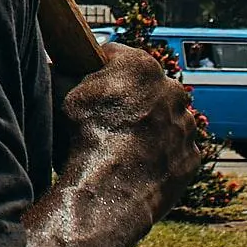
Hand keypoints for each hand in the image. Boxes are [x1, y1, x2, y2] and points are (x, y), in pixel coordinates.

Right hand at [58, 41, 205, 201]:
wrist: (108, 189)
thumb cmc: (82, 137)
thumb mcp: (60, 94)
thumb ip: (63, 73)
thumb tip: (55, 67)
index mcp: (139, 65)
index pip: (117, 58)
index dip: (100, 71)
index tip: (89, 86)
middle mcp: (171, 89)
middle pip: (147, 88)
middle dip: (131, 100)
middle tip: (107, 120)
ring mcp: (185, 125)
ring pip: (166, 119)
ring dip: (150, 128)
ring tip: (122, 148)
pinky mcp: (191, 156)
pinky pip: (175, 151)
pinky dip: (160, 156)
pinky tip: (137, 167)